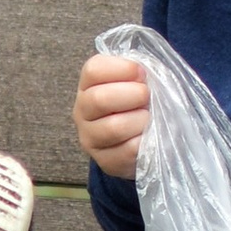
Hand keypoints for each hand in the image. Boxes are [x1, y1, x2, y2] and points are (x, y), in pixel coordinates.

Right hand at [75, 54, 150, 177]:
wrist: (135, 140)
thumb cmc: (135, 104)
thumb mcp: (133, 81)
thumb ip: (136, 73)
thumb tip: (143, 74)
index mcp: (88, 85)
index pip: (93, 70)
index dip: (122, 68)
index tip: (141, 74)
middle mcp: (82, 111)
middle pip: (99, 99)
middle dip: (133, 95)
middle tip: (147, 96)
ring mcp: (90, 139)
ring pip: (114, 127)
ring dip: (140, 120)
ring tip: (148, 118)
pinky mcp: (105, 161)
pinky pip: (128, 150)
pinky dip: (145, 141)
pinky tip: (148, 136)